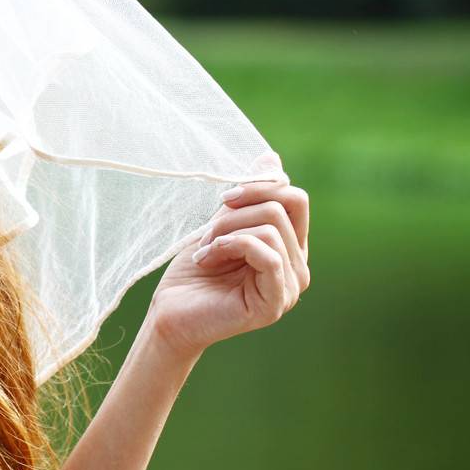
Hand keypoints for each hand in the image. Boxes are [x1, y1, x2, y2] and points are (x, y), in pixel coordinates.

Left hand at [147, 151, 311, 359]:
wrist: (171, 312)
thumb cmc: (194, 270)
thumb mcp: (221, 223)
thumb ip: (249, 197)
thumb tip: (271, 157)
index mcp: (289, 245)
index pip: (295, 198)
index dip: (259, 185)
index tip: (223, 198)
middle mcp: (298, 265)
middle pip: (284, 206)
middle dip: (237, 210)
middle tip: (207, 231)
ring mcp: (291, 286)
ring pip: (271, 227)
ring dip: (225, 231)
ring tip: (204, 251)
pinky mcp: (276, 302)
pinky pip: (267, 254)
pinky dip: (231, 246)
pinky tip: (208, 258)